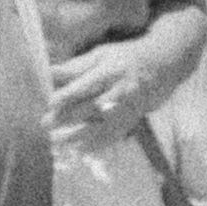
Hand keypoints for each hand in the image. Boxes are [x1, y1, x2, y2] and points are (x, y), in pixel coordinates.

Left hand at [49, 34, 170, 149]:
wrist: (160, 69)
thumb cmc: (124, 59)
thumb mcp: (100, 55)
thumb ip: (75, 67)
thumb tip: (48, 72)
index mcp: (110, 72)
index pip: (86, 85)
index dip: (68, 95)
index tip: (50, 103)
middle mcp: (119, 92)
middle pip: (90, 108)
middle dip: (67, 118)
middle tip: (45, 124)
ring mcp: (126, 109)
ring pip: (100, 127)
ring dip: (77, 136)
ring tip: (56, 141)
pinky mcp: (130, 122)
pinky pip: (111, 137)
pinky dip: (96, 146)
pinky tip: (79, 150)